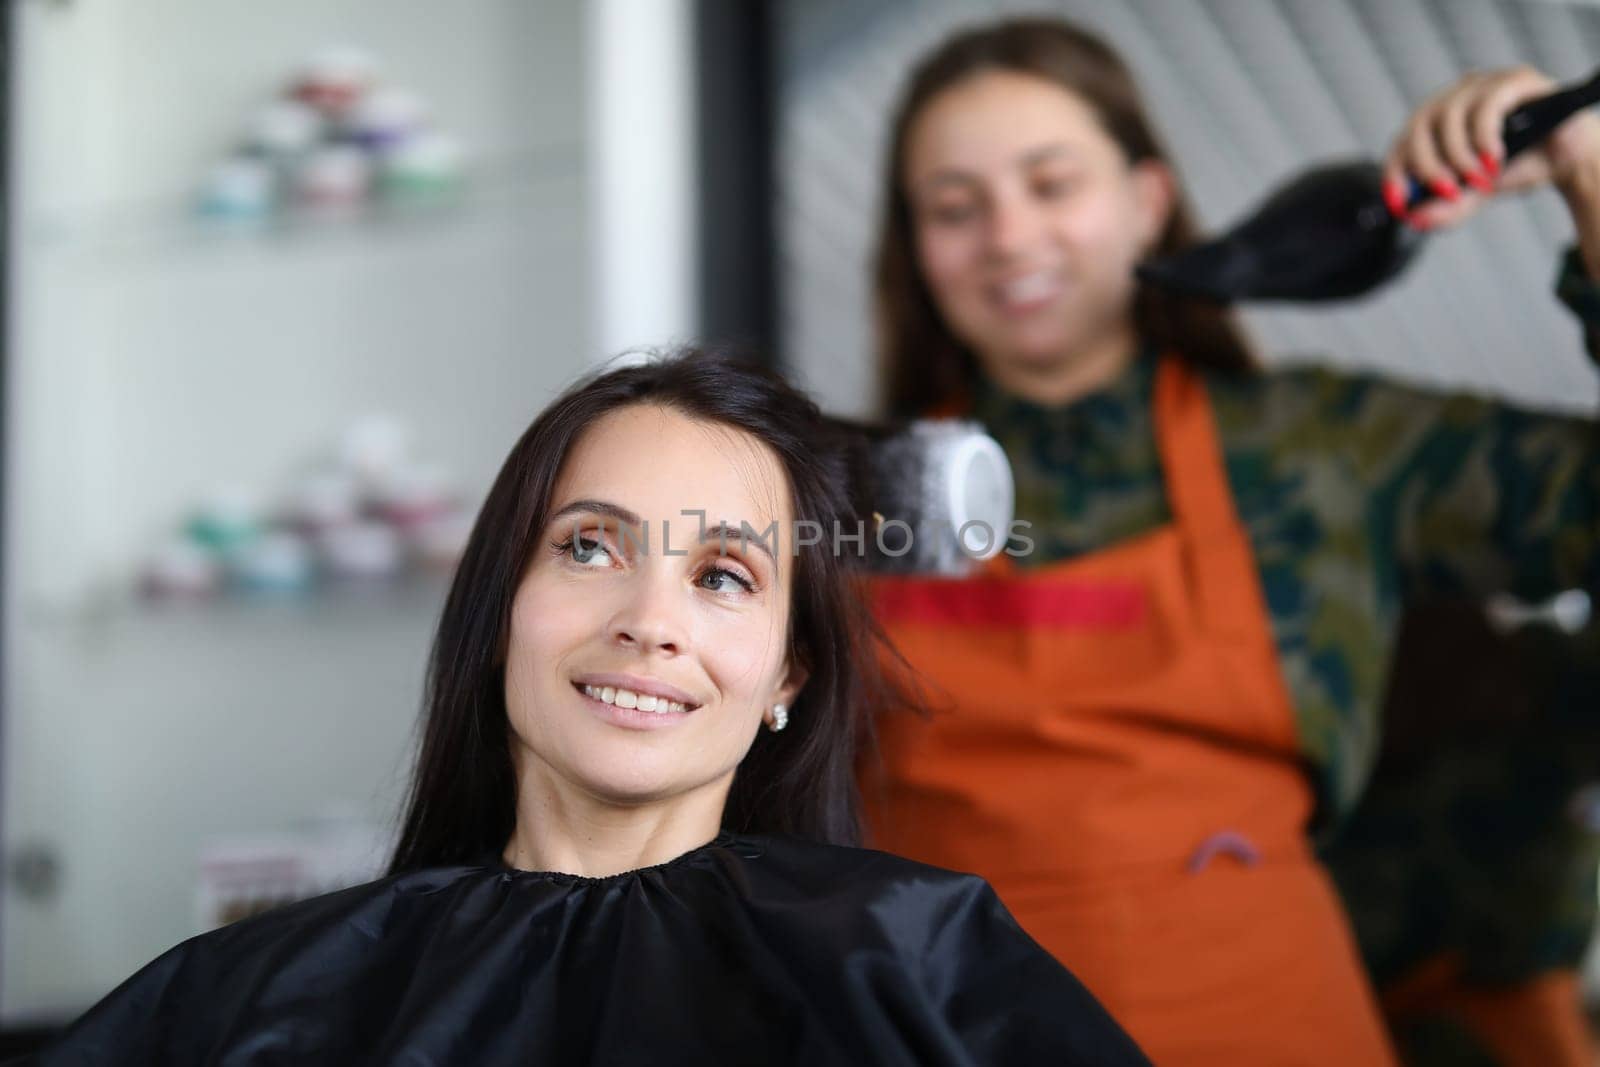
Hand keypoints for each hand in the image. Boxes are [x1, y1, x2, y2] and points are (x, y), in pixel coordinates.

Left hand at [1382, 66, 1599, 230]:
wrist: (1569, 158)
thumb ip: (1447, 207)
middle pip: (1419, 126)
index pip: (1402, 142)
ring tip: (1481, 180)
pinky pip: (1487, 104)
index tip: (1399, 202)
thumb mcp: (1478, 193)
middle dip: (1427, 165)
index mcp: (1438, 121)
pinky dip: (1484, 137)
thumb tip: (1415, 220)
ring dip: (1459, 155)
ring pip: (1450, 114)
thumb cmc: (1519, 166)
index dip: (1395, 172)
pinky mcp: (1515, 79)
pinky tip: (1495, 159)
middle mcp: (1456, 96)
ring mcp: (1484, 84)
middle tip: (1447, 193)